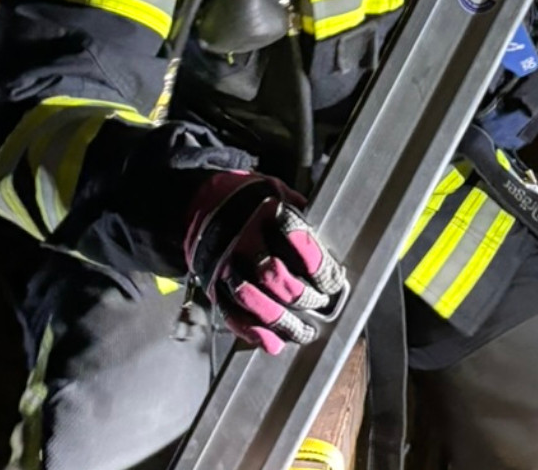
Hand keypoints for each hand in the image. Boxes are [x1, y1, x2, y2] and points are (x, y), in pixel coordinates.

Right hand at [183, 170, 347, 353]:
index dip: (322, 270)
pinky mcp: (213, 283)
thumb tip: (330, 244)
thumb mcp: (280, 193)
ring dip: (283, 323)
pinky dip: (253, 332)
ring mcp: (226, 264)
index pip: (301, 247)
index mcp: (267, 214)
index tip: (335, 282)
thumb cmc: (250, 199)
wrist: (203, 202)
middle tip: (321, 304)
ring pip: (255, 301)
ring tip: (303, 332)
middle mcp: (244, 240)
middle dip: (305, 298)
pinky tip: (273, 343)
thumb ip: (303, 218)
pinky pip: (231, 314)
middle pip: (278, 279)